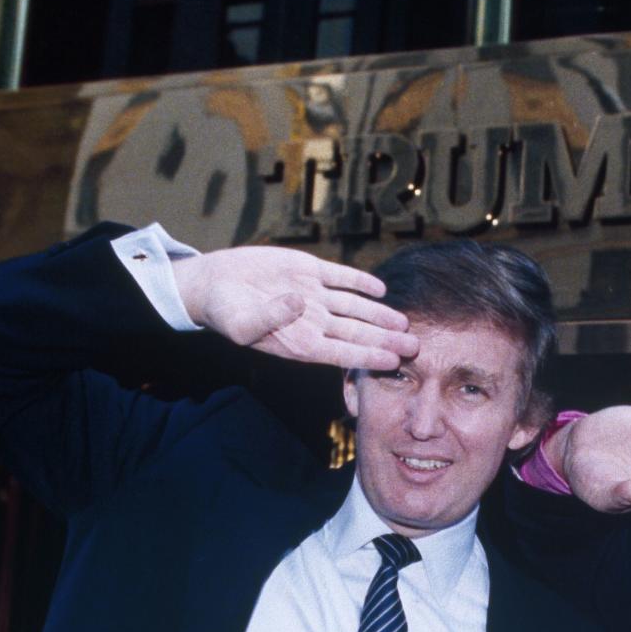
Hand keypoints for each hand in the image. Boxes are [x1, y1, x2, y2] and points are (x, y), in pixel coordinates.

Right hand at [172, 247, 417, 370]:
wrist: (214, 284)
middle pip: (358, 332)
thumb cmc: (225, 313)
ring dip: (380, 313)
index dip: (369, 356)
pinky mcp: (310, 270)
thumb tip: (299, 302)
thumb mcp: (240, 322)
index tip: (393, 361)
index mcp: (300, 341)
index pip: (343, 352)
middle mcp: (314, 321)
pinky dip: (360, 282)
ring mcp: (315, 296)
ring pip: (356, 307)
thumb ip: (269, 317)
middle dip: (387, 339)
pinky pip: (341, 277)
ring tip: (404, 322)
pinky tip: (380, 289)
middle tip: (415, 345)